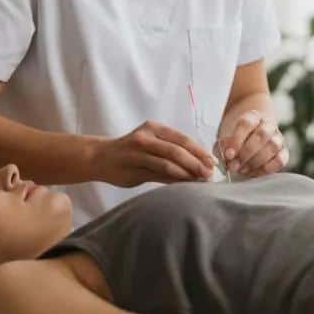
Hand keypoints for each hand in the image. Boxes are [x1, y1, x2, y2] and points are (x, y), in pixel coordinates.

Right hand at [93, 120, 216, 187]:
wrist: (101, 158)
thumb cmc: (131, 152)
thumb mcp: (151, 145)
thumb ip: (171, 153)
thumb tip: (199, 166)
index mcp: (154, 128)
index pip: (182, 139)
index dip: (199, 150)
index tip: (212, 162)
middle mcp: (146, 137)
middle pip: (176, 150)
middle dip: (195, 162)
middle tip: (209, 173)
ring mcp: (138, 152)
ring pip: (167, 163)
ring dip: (186, 173)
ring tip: (199, 180)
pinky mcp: (133, 168)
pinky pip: (157, 174)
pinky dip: (173, 180)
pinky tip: (183, 185)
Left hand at [218, 110, 288, 177]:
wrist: (251, 136)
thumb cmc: (236, 138)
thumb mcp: (226, 137)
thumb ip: (223, 146)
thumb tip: (226, 157)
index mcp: (253, 116)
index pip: (246, 124)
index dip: (237, 140)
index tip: (228, 154)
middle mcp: (268, 125)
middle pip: (261, 135)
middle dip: (246, 153)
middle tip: (234, 166)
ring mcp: (278, 138)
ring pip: (273, 146)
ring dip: (256, 161)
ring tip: (243, 169)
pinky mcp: (284, 152)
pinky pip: (281, 160)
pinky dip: (268, 168)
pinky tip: (256, 172)